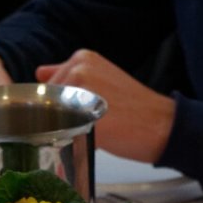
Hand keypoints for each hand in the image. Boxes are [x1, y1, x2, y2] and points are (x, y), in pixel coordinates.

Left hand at [35, 50, 175, 163]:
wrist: (161, 125)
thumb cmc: (132, 108)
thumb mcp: (98, 79)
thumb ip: (66, 76)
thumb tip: (40, 73)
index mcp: (81, 59)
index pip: (47, 88)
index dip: (55, 108)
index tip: (73, 116)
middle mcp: (78, 70)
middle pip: (48, 106)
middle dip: (60, 120)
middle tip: (89, 125)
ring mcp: (81, 93)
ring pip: (56, 121)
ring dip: (68, 131)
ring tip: (97, 130)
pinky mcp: (86, 118)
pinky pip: (68, 137)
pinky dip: (77, 143)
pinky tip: (98, 140)